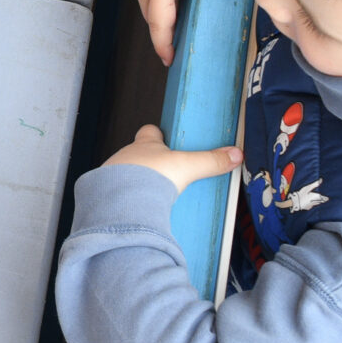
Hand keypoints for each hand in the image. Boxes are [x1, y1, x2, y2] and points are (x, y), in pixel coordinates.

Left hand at [104, 124, 243, 192]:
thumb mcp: (187, 166)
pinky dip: (127, 202)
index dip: (157, 134)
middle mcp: (127, 156)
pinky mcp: (107, 195)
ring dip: (137, 184)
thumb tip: (234, 155)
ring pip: (125, 175)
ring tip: (153, 198)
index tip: (165, 138)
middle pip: (138, 155)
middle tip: (165, 175)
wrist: (120, 200)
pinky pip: (117, 196)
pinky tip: (138, 211)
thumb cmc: (147, 176)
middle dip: (150, 164)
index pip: (150, 131)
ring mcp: (113, 175)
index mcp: (145, 144)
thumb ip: (210, 161)